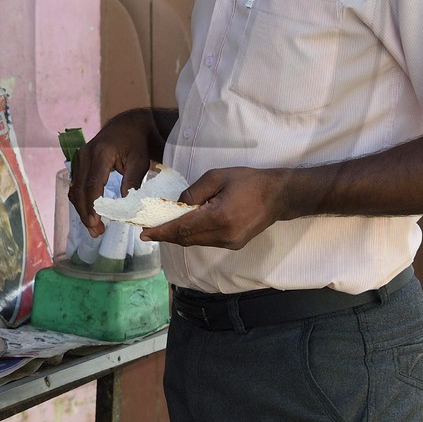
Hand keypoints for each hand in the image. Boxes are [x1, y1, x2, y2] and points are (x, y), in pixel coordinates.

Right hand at [69, 109, 160, 237]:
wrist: (126, 127)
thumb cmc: (135, 145)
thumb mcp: (139, 162)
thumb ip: (132, 182)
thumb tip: (126, 206)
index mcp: (101, 153)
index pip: (92, 184)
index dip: (92, 205)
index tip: (95, 223)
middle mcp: (85, 155)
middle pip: (80, 189)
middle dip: (85, 213)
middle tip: (96, 232)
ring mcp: (79, 159)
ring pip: (75, 189)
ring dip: (82, 210)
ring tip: (94, 228)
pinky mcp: (78, 164)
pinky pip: (76, 185)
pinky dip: (81, 201)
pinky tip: (89, 214)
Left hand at [140, 166, 286, 248]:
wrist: (279, 196)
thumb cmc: (248, 181)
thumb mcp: (217, 177)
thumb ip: (194, 192)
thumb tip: (177, 205)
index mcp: (219, 218)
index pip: (183, 228)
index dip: (161, 231)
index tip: (143, 233)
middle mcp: (223, 236)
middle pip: (186, 239)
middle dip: (165, 235)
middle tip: (146, 231)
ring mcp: (229, 243)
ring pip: (195, 242)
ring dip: (177, 236)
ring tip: (161, 227)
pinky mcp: (233, 245)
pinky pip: (205, 241)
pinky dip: (191, 235)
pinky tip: (183, 227)